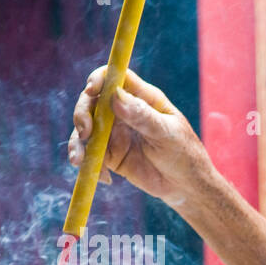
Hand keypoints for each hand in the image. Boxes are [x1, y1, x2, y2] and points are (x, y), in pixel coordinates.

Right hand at [67, 67, 208, 206]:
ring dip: (78, 142)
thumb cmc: (185, 155)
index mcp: (143, 98)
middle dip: (82, 113)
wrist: (187, 187)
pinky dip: (88, 162)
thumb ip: (143, 117)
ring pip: (86, 128)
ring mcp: (115, 132)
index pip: (115, 77)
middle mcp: (125, 111)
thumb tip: (116, 97)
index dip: (99, 79)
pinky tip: (103, 177)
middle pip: (93, 101)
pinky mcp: (110, 153)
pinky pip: (90, 152)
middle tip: (85, 132)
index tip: (91, 90)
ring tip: (79, 160)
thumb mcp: (167, 135)